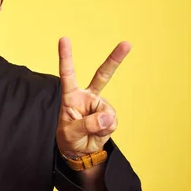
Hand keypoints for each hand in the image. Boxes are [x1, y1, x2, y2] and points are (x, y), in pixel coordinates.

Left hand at [56, 37, 130, 157]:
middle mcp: (87, 97)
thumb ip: (86, 125)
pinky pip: (112, 121)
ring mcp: (99, 105)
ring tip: (90, 132)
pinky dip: (107, 130)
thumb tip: (106, 116)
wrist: (80, 151)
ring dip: (101, 125)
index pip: (68, 74)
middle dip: (115, 59)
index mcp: (71, 96)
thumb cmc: (68, 138)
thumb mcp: (70, 133)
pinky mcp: (109, 115)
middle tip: (126, 44)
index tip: (64, 39)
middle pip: (102, 76)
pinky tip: (99, 132)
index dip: (66, 57)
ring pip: (107, 111)